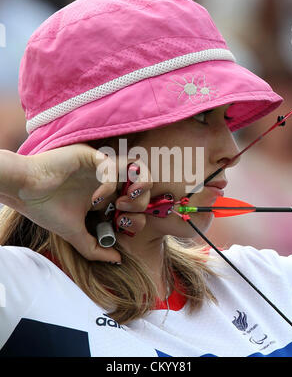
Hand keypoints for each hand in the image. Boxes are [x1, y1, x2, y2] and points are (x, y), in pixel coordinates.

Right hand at [11, 143, 151, 262]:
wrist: (24, 193)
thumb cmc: (47, 210)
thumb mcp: (75, 234)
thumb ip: (95, 248)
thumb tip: (117, 260)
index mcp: (106, 196)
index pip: (136, 202)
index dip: (137, 216)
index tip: (122, 225)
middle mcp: (107, 179)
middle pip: (143, 185)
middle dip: (142, 203)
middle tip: (123, 214)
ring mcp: (101, 167)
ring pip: (137, 168)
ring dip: (138, 187)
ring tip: (121, 204)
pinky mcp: (91, 156)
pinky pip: (113, 165)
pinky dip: (110, 184)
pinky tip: (95, 199)